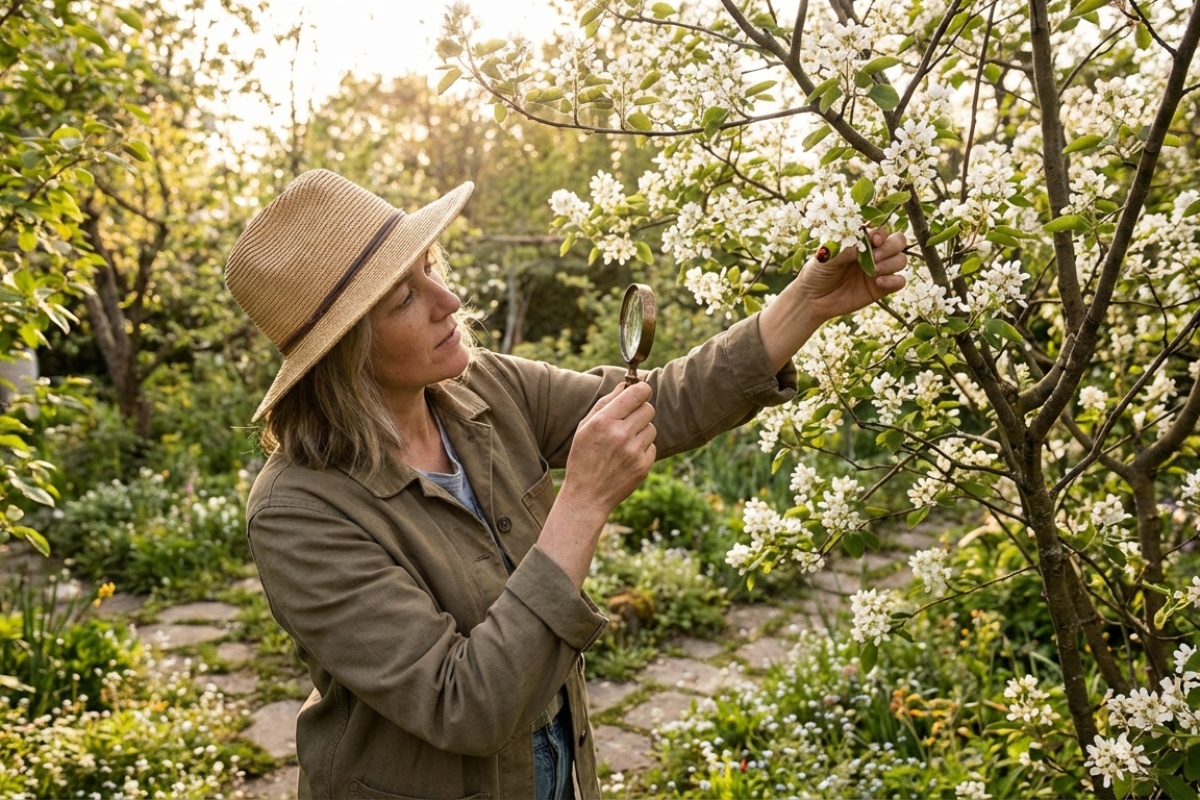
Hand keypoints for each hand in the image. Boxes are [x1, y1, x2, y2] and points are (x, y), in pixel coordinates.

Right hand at [560, 381, 656, 516]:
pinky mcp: (643, 466)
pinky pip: (652, 446)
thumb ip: (605, 403)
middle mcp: (620, 435)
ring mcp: (633, 452)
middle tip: (629, 421)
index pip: (637, 393)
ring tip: (624, 443)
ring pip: (652, 428)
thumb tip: (625, 385)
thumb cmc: (583, 457)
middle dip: (641, 411)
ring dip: (641, 431)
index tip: (640, 392)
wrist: (586, 496)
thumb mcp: (585, 427)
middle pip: (648, 408)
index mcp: (603, 421)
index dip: (642, 390)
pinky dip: (642, 449)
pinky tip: (626, 458)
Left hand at [796, 227, 907, 324]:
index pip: (881, 231)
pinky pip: (900, 281)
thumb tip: (863, 242)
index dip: (882, 233)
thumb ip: (845, 249)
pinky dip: (894, 280)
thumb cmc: (817, 273)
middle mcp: (873, 253)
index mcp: (861, 241)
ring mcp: (879, 271)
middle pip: (898, 242)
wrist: (813, 300)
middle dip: (891, 247)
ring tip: (873, 271)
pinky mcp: (881, 288)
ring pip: (901, 260)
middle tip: (875, 257)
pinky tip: (878, 282)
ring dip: (891, 263)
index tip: (873, 241)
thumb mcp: (826, 258)